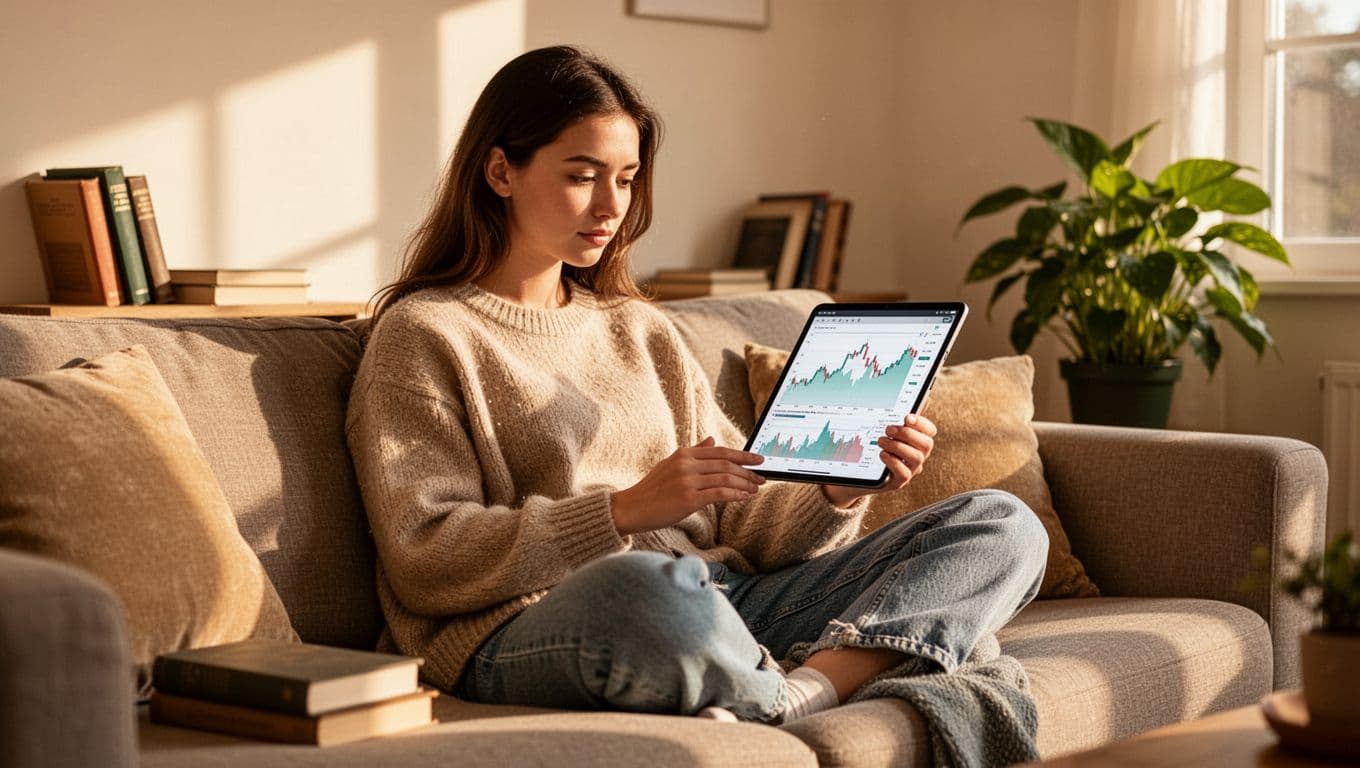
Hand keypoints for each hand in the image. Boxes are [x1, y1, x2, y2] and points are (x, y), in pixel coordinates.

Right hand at [610, 437, 766, 534]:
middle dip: (748, 470)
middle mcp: (687, 464)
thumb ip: (693, 452)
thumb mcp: (671, 465)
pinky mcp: (688, 498)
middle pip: (726, 464)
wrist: (631, 508)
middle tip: (762, 477)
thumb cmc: (652, 490)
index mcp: (684, 454)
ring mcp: (687, 480)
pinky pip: (719, 494)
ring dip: (745, 483)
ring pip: (726, 478)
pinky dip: (735, 494)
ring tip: (756, 488)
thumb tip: (711, 440)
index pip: (720, 451)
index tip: (758, 459)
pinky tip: (744, 496)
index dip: (742, 455)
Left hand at [823, 413, 936, 507]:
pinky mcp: (900, 482)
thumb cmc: (876, 446)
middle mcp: (918, 455)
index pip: (930, 431)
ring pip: (916, 458)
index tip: (906, 417)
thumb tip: (917, 399)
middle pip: (927, 444)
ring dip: (898, 446)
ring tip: (881, 441)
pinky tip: (882, 455)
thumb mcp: (886, 431)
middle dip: (907, 434)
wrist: (859, 471)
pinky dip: (893, 462)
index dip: (921, 423)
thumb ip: (900, 418)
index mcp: (918, 440)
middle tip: (888, 429)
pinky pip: (905, 473)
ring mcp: (911, 469)